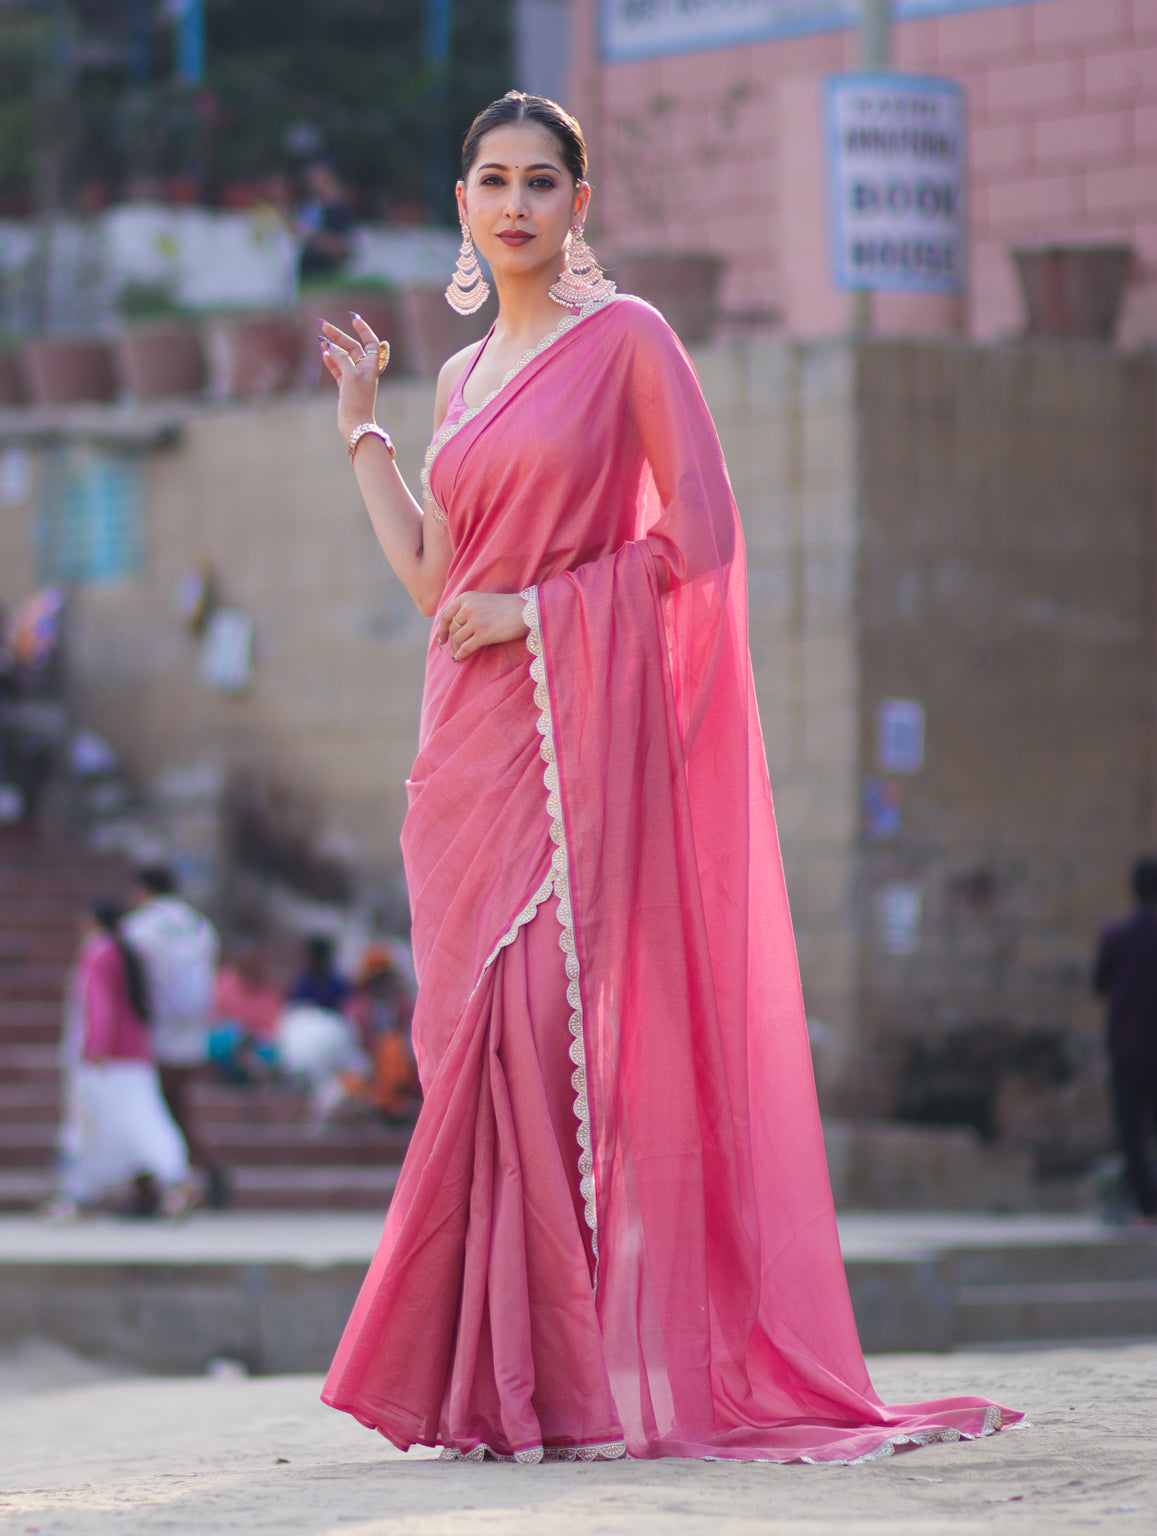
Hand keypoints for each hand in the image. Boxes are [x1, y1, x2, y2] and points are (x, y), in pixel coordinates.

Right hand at [320, 314, 383, 439]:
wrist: (356, 425)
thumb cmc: (357, 402)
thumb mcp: (350, 377)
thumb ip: (341, 359)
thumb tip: (330, 346)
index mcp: (371, 366)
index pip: (370, 342)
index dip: (363, 329)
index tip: (353, 318)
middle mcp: (364, 369)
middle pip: (352, 347)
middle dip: (338, 335)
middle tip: (323, 325)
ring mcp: (354, 377)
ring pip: (343, 357)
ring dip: (332, 347)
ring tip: (320, 338)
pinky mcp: (345, 386)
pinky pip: (337, 368)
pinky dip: (330, 360)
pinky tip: (323, 353)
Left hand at [437, 591, 528, 660]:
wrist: (527, 610)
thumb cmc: (508, 607)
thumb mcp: (484, 601)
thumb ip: (469, 608)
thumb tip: (456, 627)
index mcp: (466, 598)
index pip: (446, 615)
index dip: (442, 630)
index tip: (442, 640)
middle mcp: (468, 608)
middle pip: (451, 629)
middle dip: (450, 642)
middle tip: (452, 651)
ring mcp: (475, 621)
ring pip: (457, 640)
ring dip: (456, 650)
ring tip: (458, 656)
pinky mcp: (484, 634)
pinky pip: (466, 648)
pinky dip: (462, 655)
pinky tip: (462, 659)